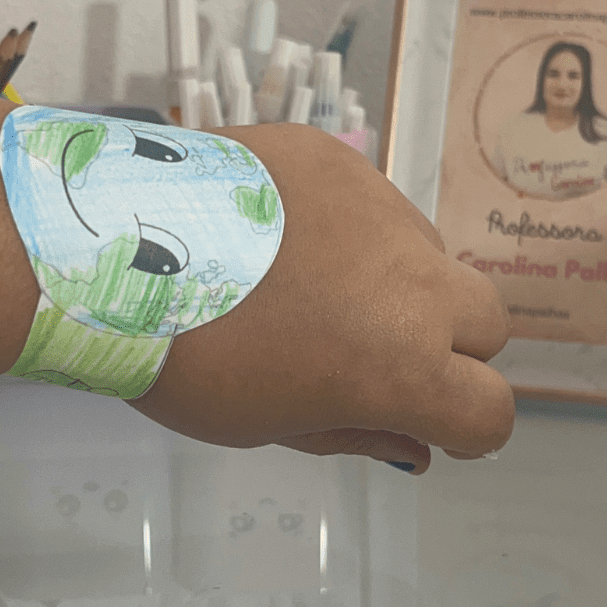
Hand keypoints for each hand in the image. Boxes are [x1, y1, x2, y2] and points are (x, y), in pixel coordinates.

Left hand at [132, 125, 514, 473]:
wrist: (115, 253)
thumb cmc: (186, 362)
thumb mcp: (266, 423)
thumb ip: (354, 432)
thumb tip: (413, 445)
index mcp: (401, 367)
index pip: (491, 412)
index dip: (467, 430)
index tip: (430, 426)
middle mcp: (415, 284)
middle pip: (488, 321)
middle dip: (455, 349)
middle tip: (381, 355)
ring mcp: (383, 210)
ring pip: (430, 254)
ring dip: (400, 282)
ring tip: (314, 287)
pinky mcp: (341, 160)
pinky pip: (374, 204)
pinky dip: (350, 232)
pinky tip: (283, 238)